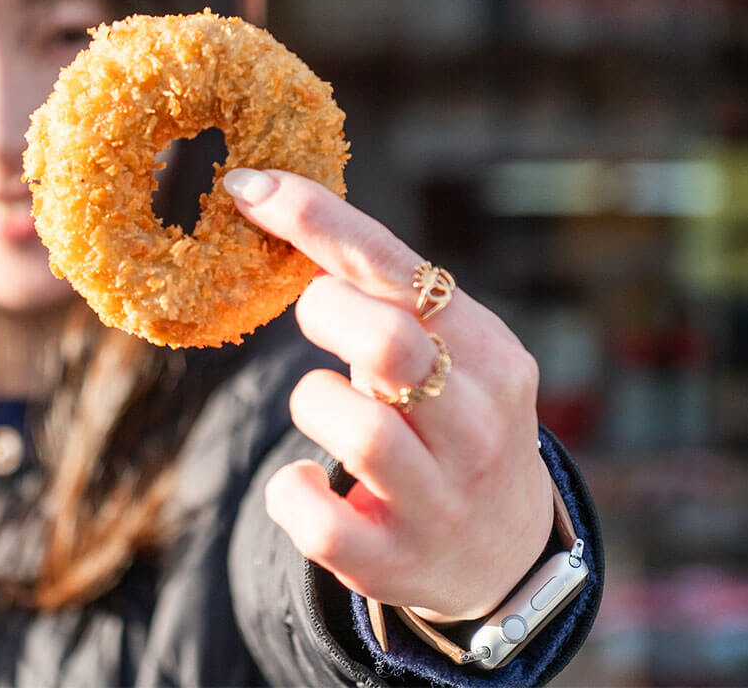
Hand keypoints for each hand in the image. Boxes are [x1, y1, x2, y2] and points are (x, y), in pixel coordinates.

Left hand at [224, 168, 553, 622]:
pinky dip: (292, 492)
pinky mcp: (394, 561)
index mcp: (486, 350)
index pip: (396, 265)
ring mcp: (440, 497)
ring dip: (313, 403)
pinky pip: (319, 519)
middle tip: (318, 319)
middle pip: (387, 339)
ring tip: (328, 408)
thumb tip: (273, 199)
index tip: (246, 186)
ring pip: (356, 427)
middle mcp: (476, 423)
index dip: (315, 218)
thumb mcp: (446, 352)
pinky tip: (305, 481)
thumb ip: (382, 293)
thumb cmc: (447, 421)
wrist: (501, 555)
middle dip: (326, 313)